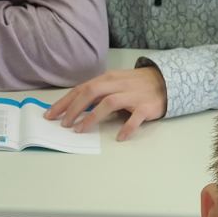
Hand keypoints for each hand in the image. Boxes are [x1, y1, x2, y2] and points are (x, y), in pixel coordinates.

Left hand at [45, 65, 167, 140]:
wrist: (166, 82)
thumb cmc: (135, 86)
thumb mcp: (114, 84)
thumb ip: (96, 93)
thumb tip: (74, 107)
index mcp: (107, 79)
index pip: (81, 89)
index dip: (64, 102)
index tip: (50, 115)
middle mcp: (117, 84)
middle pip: (91, 93)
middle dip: (74, 108)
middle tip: (63, 124)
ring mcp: (132, 95)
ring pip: (109, 102)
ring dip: (92, 116)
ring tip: (80, 130)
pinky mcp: (146, 106)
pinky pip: (135, 118)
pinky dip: (127, 127)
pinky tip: (119, 137)